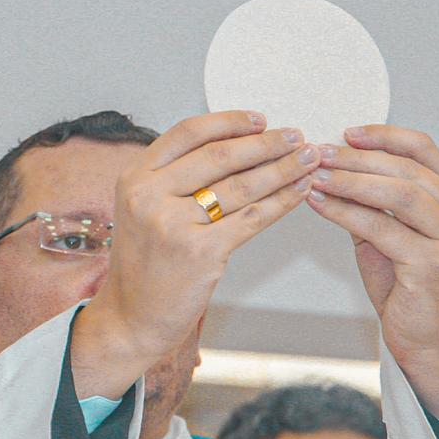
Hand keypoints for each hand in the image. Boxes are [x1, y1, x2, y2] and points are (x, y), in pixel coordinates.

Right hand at [74, 110, 320, 395]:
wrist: (131, 318)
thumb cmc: (145, 266)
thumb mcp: (142, 210)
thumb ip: (174, 179)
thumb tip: (234, 147)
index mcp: (135, 177)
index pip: (187, 133)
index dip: (229, 122)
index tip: (260, 120)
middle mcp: (149, 195)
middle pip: (219, 156)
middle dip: (265, 144)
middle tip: (296, 136)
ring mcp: (173, 224)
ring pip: (240, 186)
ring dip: (282, 169)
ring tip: (307, 159)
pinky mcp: (200, 252)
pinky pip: (251, 219)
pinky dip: (280, 203)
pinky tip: (298, 192)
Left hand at [304, 124, 438, 379]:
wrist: (422, 339)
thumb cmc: (405, 286)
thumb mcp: (389, 233)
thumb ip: (374, 201)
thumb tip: (336, 165)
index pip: (424, 150)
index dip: (385, 136)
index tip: (348, 133)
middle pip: (407, 169)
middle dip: (358, 159)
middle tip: (320, 154)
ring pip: (397, 194)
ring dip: (350, 181)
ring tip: (316, 175)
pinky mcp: (433, 263)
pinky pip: (381, 227)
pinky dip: (345, 212)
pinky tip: (320, 204)